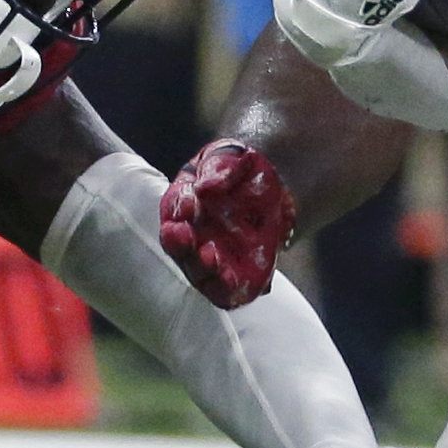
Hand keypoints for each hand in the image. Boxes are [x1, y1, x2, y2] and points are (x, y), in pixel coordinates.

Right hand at [159, 138, 294, 308]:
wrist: (273, 186)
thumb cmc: (241, 168)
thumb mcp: (229, 156)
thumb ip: (217, 168)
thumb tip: (205, 188)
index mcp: (184, 204)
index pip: (173, 210)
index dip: (179, 210)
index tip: (191, 206)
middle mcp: (193, 236)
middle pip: (180, 248)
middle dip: (182, 246)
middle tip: (189, 237)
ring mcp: (212, 258)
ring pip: (199, 273)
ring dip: (203, 270)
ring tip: (213, 260)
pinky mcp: (236, 277)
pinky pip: (226, 291)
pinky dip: (227, 290)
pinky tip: (233, 281)